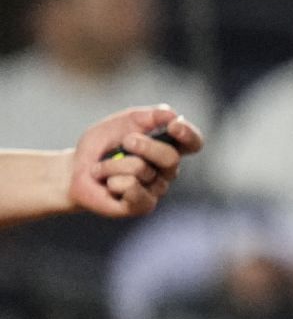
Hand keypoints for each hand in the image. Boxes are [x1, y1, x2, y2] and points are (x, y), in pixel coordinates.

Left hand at [72, 105, 204, 218]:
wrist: (74, 171)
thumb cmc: (101, 146)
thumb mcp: (122, 123)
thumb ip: (147, 117)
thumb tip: (172, 114)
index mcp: (168, 147)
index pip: (193, 142)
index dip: (188, 134)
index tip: (173, 126)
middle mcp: (167, 170)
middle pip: (171, 158)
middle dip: (145, 146)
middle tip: (125, 142)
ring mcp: (156, 189)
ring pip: (142, 171)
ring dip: (113, 164)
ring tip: (102, 168)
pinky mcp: (142, 205)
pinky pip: (133, 189)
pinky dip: (113, 181)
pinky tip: (108, 184)